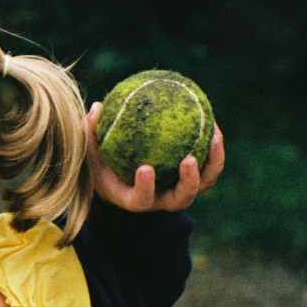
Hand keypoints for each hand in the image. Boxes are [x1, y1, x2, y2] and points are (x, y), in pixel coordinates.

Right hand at [85, 102, 224, 211]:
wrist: (121, 182)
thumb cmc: (103, 167)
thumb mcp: (92, 154)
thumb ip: (91, 134)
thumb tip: (96, 107)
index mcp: (135, 199)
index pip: (141, 200)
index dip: (145, 188)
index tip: (145, 169)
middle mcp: (160, 199)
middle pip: (181, 200)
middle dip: (188, 182)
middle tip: (188, 159)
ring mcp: (179, 191)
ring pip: (202, 185)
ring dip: (211, 165)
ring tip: (213, 137)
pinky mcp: (194, 180)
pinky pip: (209, 168)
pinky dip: (215, 150)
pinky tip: (213, 125)